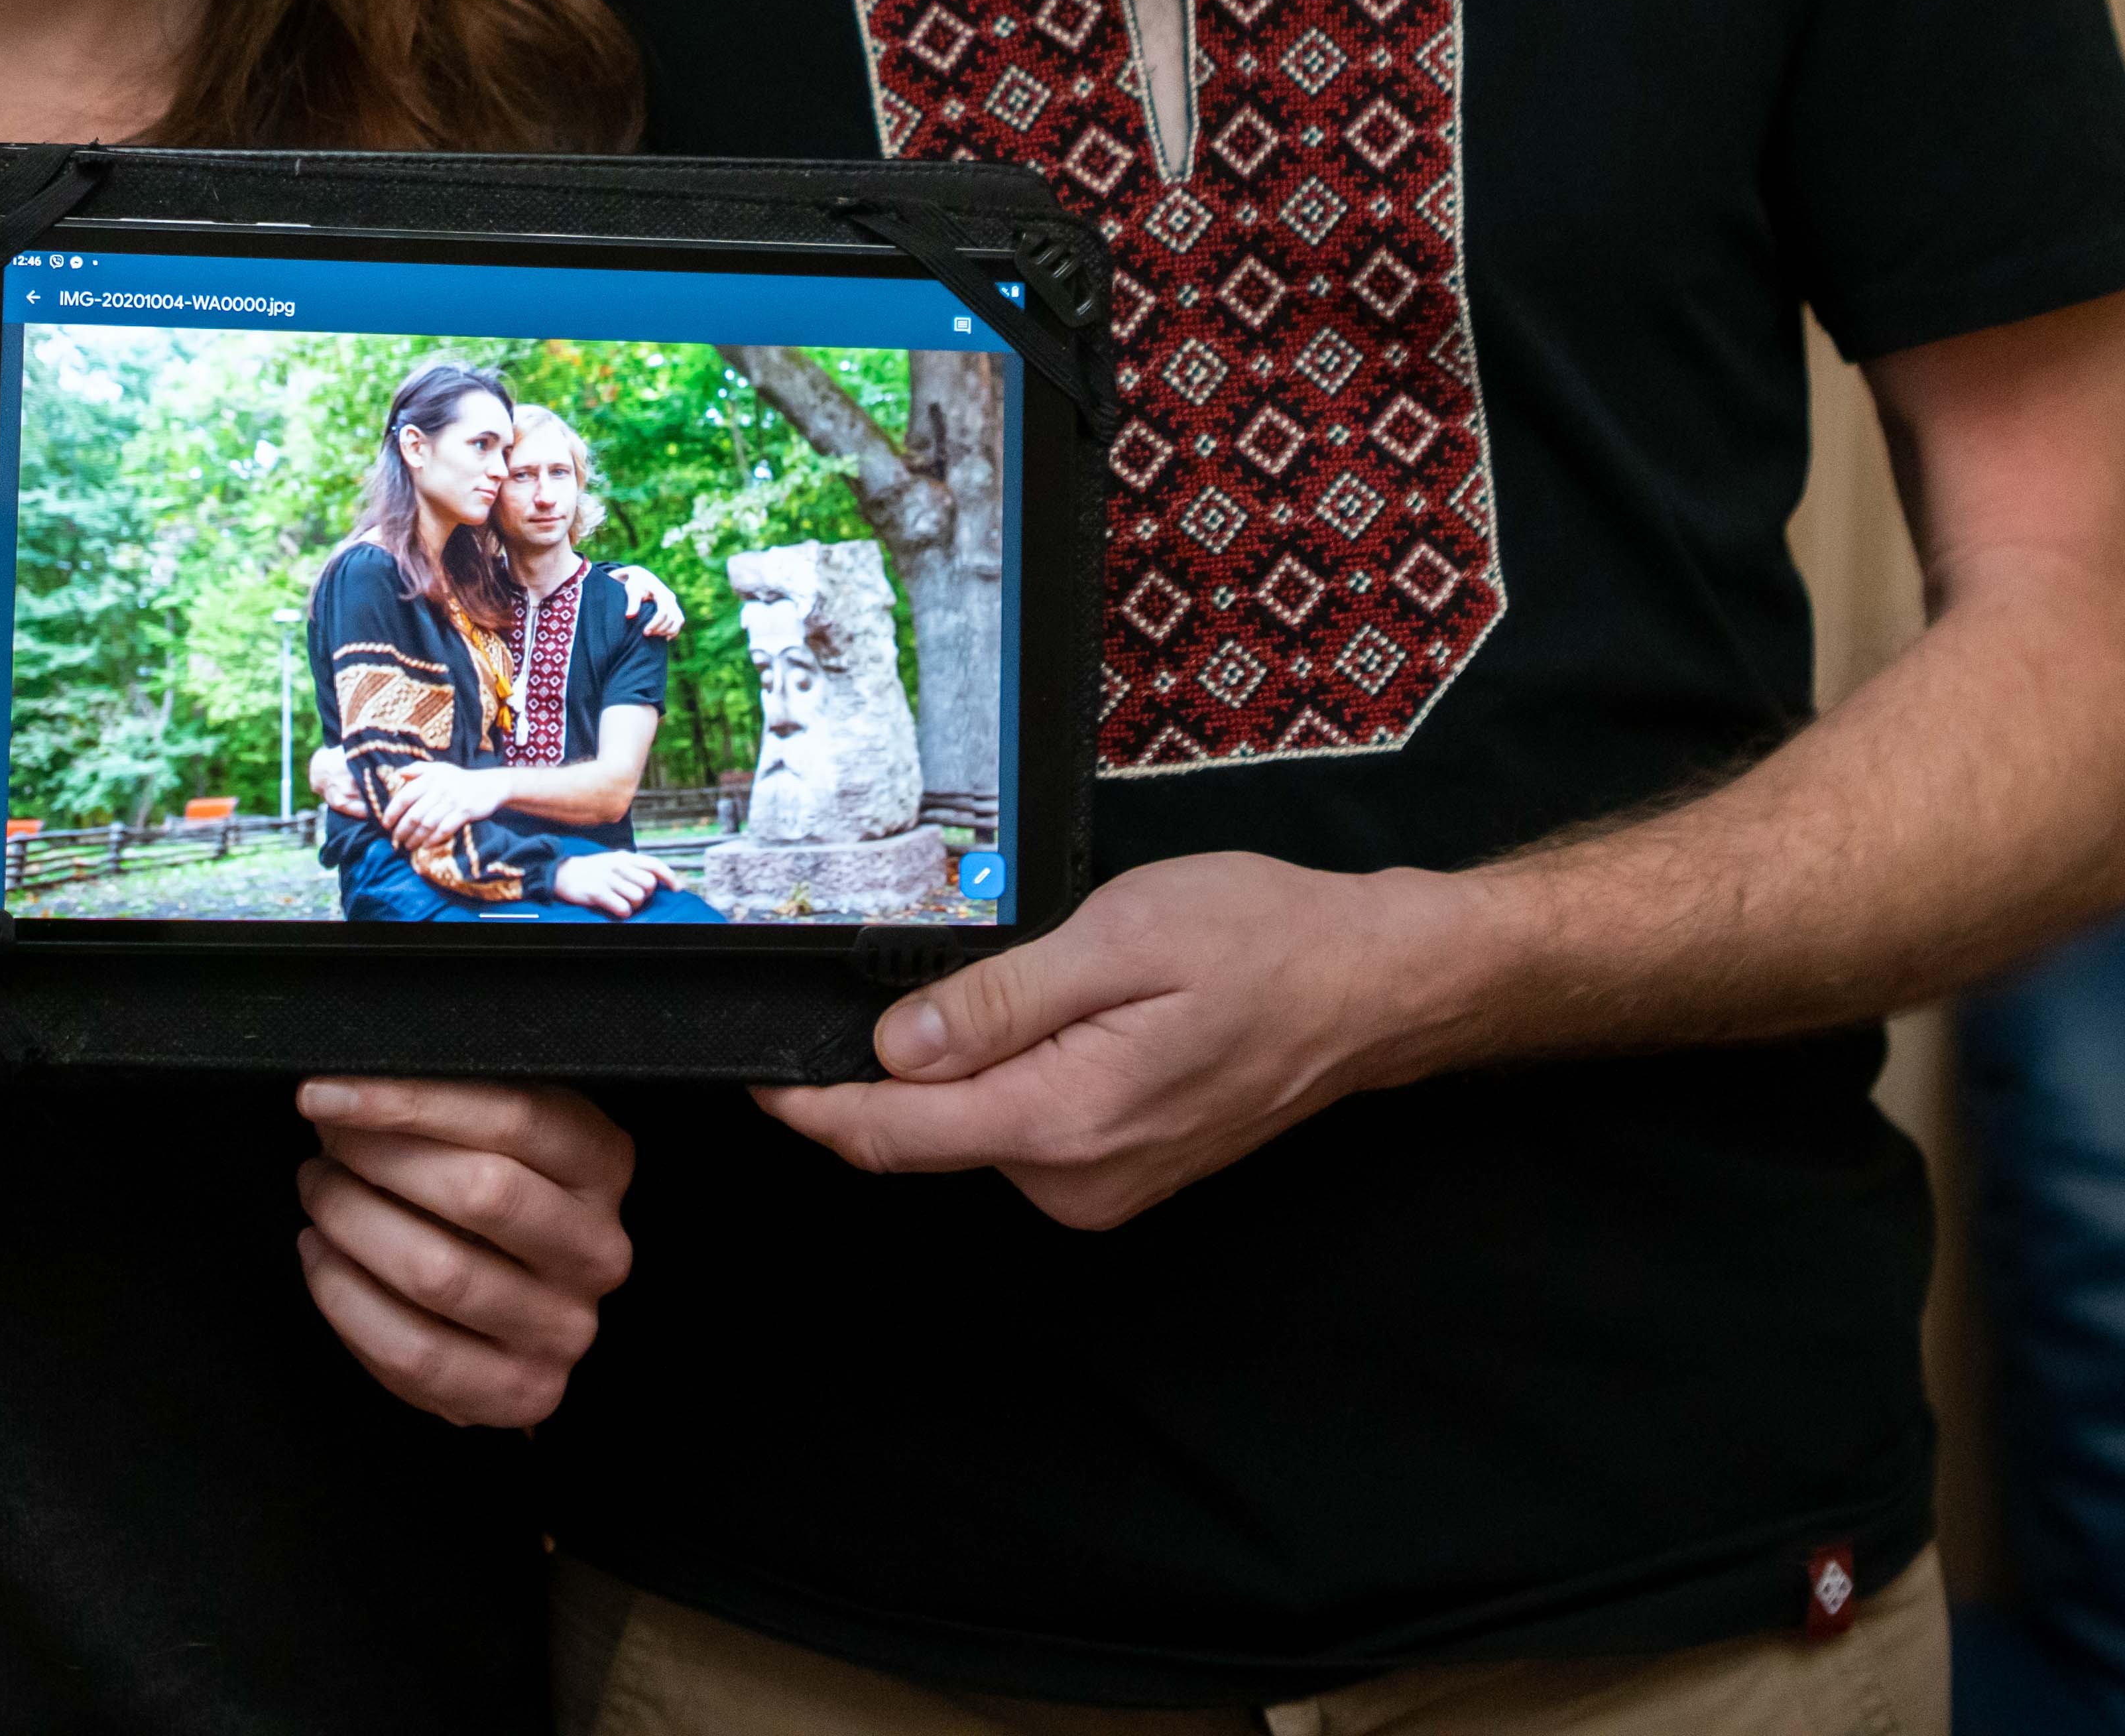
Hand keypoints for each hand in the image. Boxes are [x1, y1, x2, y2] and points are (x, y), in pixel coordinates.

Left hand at [293, 1080, 635, 1426]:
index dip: (407, 1101)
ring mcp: (566, 1329)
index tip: (324, 1093)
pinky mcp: (524, 1394)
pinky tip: (322, 1256)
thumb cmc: (486, 1188)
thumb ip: (441, 1104)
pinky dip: (345, 1300)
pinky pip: (413, 1353)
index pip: (512, 1117)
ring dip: (352, 1225)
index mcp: (603, 1163)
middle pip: (480, 1193)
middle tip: (324, 1149)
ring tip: (319, 1195)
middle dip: (376, 1163)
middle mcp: (599, 1249)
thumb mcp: (488, 1129)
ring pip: (439, 1275)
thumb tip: (342, 1095)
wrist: (518, 1298)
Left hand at [375, 759, 508, 855]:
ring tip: (408, 845)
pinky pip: (444, 830)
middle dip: (401, 830)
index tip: (386, 824)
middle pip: (414, 815)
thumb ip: (418, 769)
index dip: (392, 812)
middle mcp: (439, 789)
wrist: (489, 785)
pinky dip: (433, 840)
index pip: (404, 797)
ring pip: (427, 825)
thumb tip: (399, 773)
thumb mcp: (439, 768)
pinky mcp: (464, 813)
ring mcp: (452, 801)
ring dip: (415, 838)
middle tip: (395, 840)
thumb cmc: (459, 779)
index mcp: (429, 778)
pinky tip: (426, 846)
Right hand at [549, 849, 673, 917]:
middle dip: (646, 895)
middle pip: (649, 884)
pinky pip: (623, 907)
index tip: (676, 889)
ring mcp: (607, 877)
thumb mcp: (614, 861)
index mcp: (624, 857)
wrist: (561, 873)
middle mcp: (617, 865)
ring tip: (622, 903)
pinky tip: (615, 909)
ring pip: (638, 897)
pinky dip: (623, 912)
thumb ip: (635, 867)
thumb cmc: (593, 871)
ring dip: (633, 905)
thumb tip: (659, 880)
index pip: (654, 865)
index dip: (669, 877)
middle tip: (633, 897)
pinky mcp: (597, 891)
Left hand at [613, 564, 684, 642]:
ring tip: (655, 636)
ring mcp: (674, 602)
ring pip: (678, 620)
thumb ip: (632, 602)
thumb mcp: (632, 589)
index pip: (663, 611)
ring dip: (668, 631)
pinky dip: (675, 630)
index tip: (645, 632)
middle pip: (671, 618)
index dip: (655, 623)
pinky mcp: (674, 607)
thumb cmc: (635, 583)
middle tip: (646, 634)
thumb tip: (629, 616)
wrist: (642, 577)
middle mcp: (670, 597)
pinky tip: (665, 638)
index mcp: (661, 591)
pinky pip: (680, 620)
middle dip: (660, 629)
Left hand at [753, 851, 1462, 1228]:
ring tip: (1039, 977)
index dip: (808, 1104)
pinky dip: (1011, 1076)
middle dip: (893, 1063)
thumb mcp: (1119, 938)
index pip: (891, 1135)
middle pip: (924, 1133)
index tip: (753, 1070)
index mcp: (1063, 1122)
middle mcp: (1073, 1180)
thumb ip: (998, 1001)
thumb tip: (893, 1047)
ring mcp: (1100, 1187)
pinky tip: (1063, 1013)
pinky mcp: (1118, 1174)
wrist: (1371, 988)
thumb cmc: (1262, 943)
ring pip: (974, 1127)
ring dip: (963, 1062)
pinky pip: (1025, 1126)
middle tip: (911, 968)